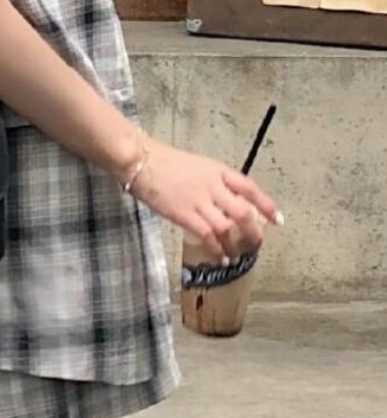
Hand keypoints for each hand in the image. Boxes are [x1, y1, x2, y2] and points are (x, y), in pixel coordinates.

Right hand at [129, 139, 281, 261]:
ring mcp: (199, 201)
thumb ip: (210, 182)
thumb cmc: (162, 161)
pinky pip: (207, 235)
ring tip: (237, 254)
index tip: (277, 219)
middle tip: (256, 243)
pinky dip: (216, 248)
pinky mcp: (184, 214)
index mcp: (217, 171)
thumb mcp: (194, 165)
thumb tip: (220, 200)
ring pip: (227, 227)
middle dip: (253, 231)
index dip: (266, 205)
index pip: (249, 189)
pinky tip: (220, 256)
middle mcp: (213, 186)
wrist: (141, 161)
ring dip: (235, 243)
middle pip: (243, 212)